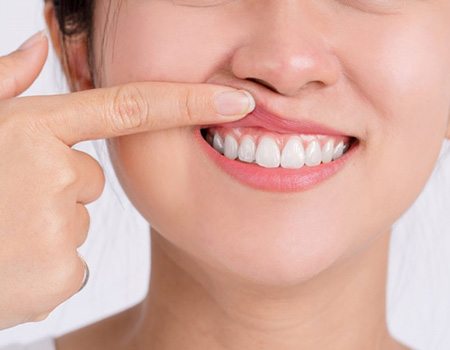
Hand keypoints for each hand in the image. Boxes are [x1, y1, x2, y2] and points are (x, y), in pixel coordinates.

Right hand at [0, 31, 253, 329]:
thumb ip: (5, 85)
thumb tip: (40, 44)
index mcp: (31, 130)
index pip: (132, 107)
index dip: (191, 101)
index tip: (237, 102)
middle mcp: (53, 173)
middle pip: (90, 178)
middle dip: (59, 188)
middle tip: (8, 204)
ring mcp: (59, 226)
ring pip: (79, 218)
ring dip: (47, 227)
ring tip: (3, 234)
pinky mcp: (63, 273)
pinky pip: (74, 262)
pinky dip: (48, 265)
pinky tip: (12, 263)